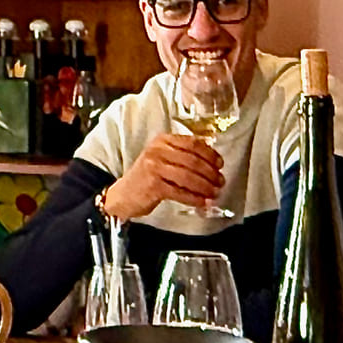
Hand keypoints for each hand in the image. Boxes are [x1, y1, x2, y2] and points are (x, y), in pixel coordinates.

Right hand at [100, 131, 225, 222]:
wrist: (122, 195)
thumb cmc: (146, 178)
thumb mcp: (161, 159)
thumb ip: (182, 156)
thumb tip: (212, 163)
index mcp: (162, 141)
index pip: (193, 143)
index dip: (210, 154)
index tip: (220, 164)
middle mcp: (157, 151)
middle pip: (193, 160)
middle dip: (211, 173)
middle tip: (220, 182)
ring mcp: (154, 168)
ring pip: (189, 177)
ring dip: (205, 187)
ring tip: (214, 193)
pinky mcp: (153, 186)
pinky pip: (180, 192)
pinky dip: (194, 198)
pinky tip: (203, 202)